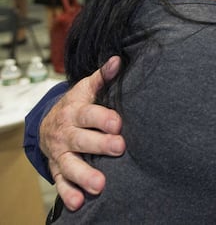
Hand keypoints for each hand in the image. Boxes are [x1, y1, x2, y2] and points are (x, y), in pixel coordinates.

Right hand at [41, 56, 125, 210]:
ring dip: (84, 175)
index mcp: (75, 112)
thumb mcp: (86, 89)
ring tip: (100, 185)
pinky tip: (80, 202)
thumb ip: (102, 77)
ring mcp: (60, 153)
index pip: (88, 114)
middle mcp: (66, 133)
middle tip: (119, 148)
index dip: (102, 118)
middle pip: (82, 140)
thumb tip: (117, 60)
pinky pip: (61, 182)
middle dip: (99, 145)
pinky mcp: (58, 169)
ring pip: (70, 164)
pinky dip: (69, 193)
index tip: (118, 123)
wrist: (48, 123)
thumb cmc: (77, 104)